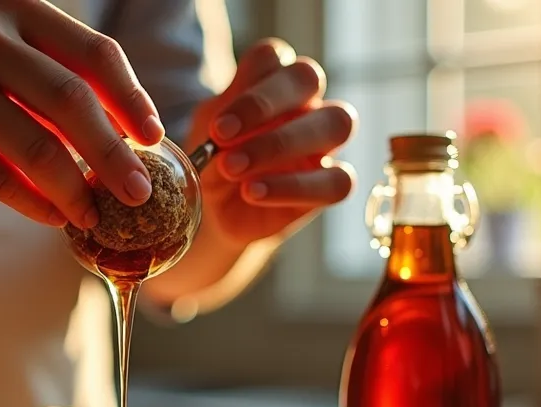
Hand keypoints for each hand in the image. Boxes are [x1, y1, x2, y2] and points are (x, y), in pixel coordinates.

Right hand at [0, 0, 163, 228]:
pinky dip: (35, 203)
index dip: (131, 99)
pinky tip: (55, 217)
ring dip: (76, 188)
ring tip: (95, 214)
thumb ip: (60, 92)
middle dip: (112, 152)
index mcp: (14, 10)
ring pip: (36, 145)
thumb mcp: (7, 67)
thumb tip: (133, 147)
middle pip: (70, 100)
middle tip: (138, 192)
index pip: (93, 53)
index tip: (153, 138)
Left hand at [186, 39, 356, 246]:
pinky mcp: (334, 183)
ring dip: (282, 143)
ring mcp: (325, 142)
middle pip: (307, 76)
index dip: (247, 83)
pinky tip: (254, 194)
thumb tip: (224, 133)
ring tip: (233, 168)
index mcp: (271, 82)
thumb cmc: (213, 166)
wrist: (217, 214)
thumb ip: (216, 128)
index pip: (273, 57)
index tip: (217, 125)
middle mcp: (305, 104)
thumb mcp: (204, 142)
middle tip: (222, 138)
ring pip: (336, 122)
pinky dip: (293, 188)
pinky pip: (336, 180)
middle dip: (264, 104)